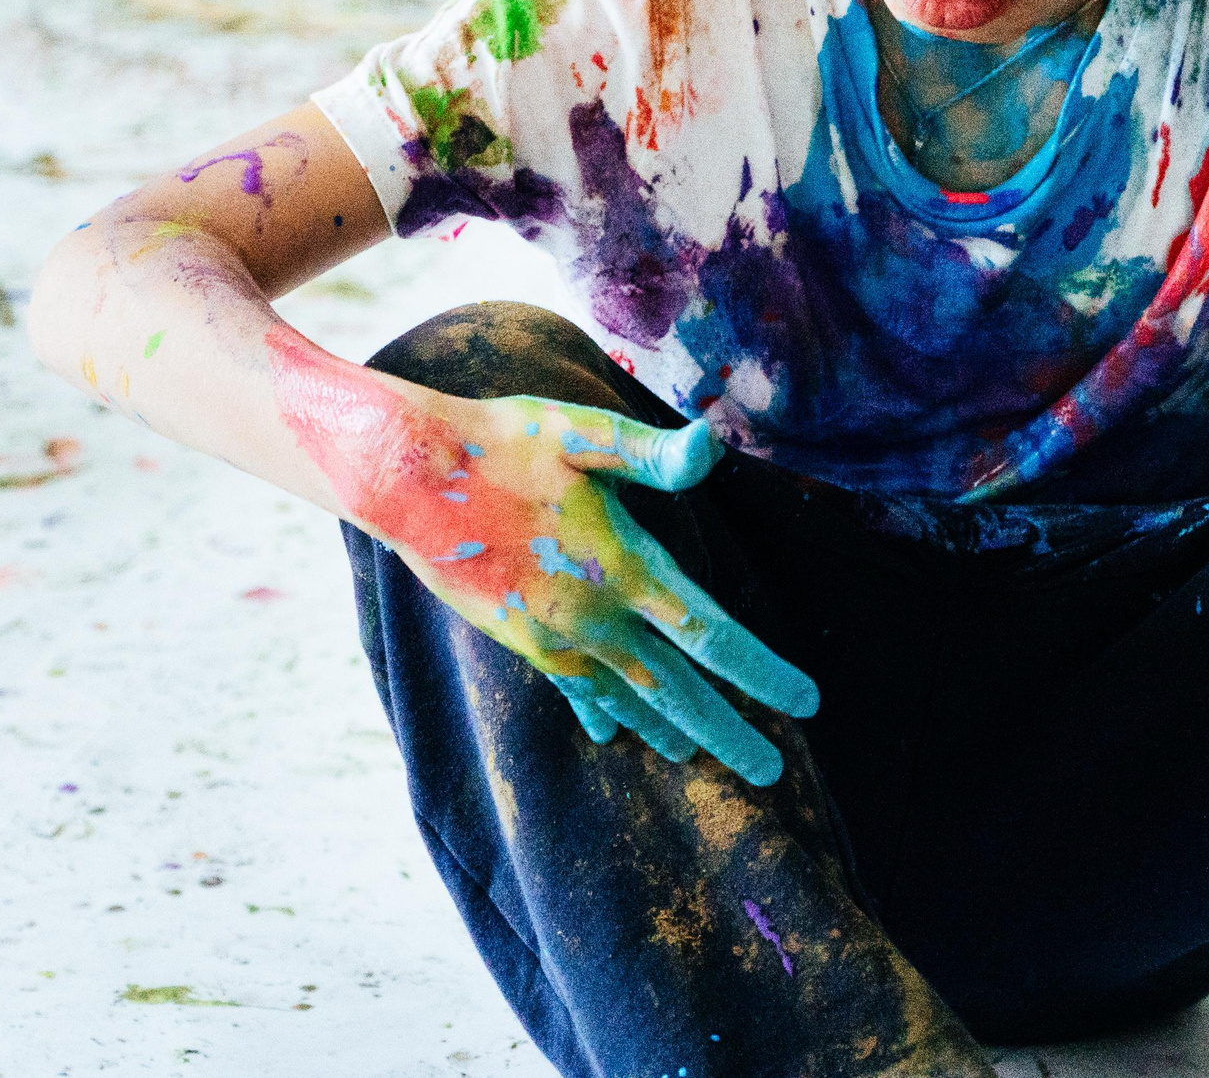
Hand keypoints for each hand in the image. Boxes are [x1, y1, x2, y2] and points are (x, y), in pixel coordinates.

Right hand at [291, 356, 818, 785]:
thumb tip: (711, 443)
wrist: (402, 477)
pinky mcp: (519, 636)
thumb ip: (651, 452)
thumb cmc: (500, 442)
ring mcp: (552, 635)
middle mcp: (592, 616)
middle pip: (676, 690)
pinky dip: (602, 712)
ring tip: (700, 756)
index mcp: (622, 567)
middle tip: (771, 775)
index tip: (806, 705)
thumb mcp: (581, 432)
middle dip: (727, 732)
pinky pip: (574, 688)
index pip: (709, 634)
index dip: (761, 673)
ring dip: (669, 729)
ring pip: (625, 698)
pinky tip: (612, 733)